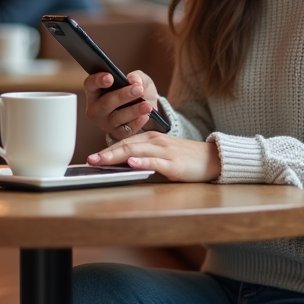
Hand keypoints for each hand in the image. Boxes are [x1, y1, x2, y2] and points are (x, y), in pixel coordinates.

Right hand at [83, 69, 159, 138]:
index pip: (90, 84)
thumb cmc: (136, 93)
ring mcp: (105, 123)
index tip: (110, 77)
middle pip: (106, 102)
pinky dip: (136, 123)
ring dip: (133, 110)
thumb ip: (137, 76)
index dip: (98, 80)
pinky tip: (145, 117)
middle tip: (139, 90)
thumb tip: (133, 80)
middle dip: (123, 95)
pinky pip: (125, 130)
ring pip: (117, 117)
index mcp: (96, 91)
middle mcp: (96, 108)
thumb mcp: (138, 80)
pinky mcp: (116, 134)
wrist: (145, 111)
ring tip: (147, 106)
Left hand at [88, 132, 220, 181]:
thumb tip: (121, 164)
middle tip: (90, 160)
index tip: (91, 158)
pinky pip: (156, 162)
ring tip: (101, 161)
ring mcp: (165, 152)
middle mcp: (155, 142)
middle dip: (106, 153)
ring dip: (117, 156)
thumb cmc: (185, 158)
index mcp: (150, 138)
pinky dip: (142, 162)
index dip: (106, 150)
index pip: (124, 142)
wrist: (212, 159)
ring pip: (137, 151)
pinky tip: (132, 163)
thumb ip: (143, 155)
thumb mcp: (161, 153)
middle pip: (126, 145)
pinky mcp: (174, 164)